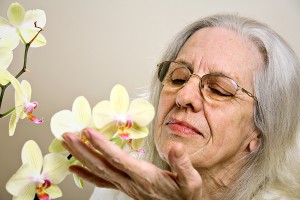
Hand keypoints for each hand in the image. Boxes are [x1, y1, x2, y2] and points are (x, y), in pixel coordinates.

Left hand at [62, 128, 201, 199]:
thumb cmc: (185, 194)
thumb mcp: (190, 180)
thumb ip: (183, 163)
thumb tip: (176, 146)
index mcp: (145, 176)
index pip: (118, 159)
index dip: (102, 146)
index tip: (88, 132)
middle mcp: (130, 182)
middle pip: (101, 165)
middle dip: (82, 149)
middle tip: (67, 135)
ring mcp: (125, 186)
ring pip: (98, 171)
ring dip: (81, 157)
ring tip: (68, 143)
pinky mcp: (124, 187)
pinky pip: (101, 181)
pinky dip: (86, 174)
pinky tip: (75, 168)